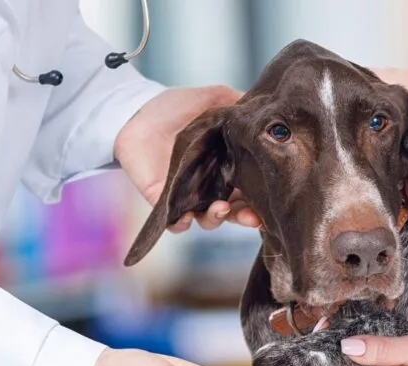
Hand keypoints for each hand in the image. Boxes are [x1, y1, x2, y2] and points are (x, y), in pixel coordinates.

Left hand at [115, 86, 260, 231]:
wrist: (137, 109)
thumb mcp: (216, 98)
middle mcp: (211, 187)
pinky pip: (174, 222)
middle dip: (245, 217)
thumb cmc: (177, 106)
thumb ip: (241, 105)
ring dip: (216, 219)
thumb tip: (269, 111)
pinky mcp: (164, 200)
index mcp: (227, 169)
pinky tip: (187, 217)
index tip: (270, 203)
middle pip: (234, 212)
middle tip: (253, 217)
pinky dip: (181, 224)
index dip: (261, 200)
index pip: (250, 191)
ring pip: (208, 220)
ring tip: (220, 209)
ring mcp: (189, 197)